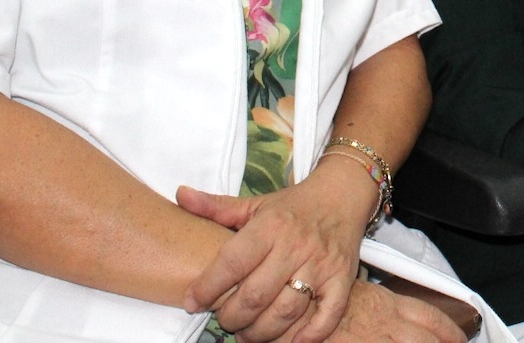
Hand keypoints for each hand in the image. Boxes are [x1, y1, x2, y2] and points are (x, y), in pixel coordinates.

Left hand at [179, 161, 376, 342]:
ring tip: (247, 334)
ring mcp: (321, 264)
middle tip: (224, 320)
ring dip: (261, 332)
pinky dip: (311, 334)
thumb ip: (216, 206)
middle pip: (256, 295)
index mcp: (270, 225)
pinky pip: (328, 314)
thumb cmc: (293, 206)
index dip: (207, 288)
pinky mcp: (342, 278)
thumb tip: (180, 195)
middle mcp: (296, 245)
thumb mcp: (255, 203)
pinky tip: (292, 341)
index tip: (192, 302)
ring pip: (286, 311)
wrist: (343, 194)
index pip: (232, 263)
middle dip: (231, 317)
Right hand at [310, 280, 465, 342]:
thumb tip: (400, 314)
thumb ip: (381, 304)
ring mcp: (373, 341)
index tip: (461, 338)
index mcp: (387, 304)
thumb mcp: (355, 292)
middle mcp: (385, 324)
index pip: (430, 316)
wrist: (292, 307)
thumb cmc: (320, 298)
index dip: (449, 330)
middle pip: (427, 340)